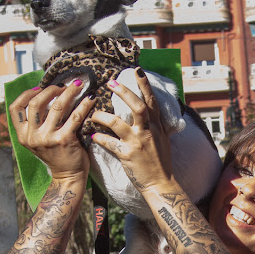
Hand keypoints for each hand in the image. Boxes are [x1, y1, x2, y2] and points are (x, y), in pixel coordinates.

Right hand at [9, 82, 95, 181]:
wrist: (67, 176)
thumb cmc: (55, 154)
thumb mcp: (38, 140)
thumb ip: (37, 123)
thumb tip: (46, 95)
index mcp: (22, 135)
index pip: (15, 108)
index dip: (26, 94)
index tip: (39, 87)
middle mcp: (32, 136)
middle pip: (35, 103)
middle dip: (50, 90)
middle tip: (62, 86)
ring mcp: (47, 138)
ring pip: (56, 106)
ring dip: (68, 92)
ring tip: (77, 86)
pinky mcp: (64, 140)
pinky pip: (75, 116)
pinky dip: (84, 105)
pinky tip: (91, 98)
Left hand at [90, 68, 173, 193]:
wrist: (160, 183)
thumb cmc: (160, 161)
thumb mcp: (163, 139)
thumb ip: (156, 124)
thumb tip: (153, 111)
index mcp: (156, 126)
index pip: (151, 101)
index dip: (144, 84)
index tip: (137, 70)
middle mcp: (148, 131)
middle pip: (137, 106)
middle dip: (123, 92)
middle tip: (110, 82)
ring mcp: (138, 143)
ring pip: (117, 123)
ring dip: (102, 116)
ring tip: (92, 113)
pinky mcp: (127, 156)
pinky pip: (109, 143)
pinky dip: (98, 138)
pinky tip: (91, 135)